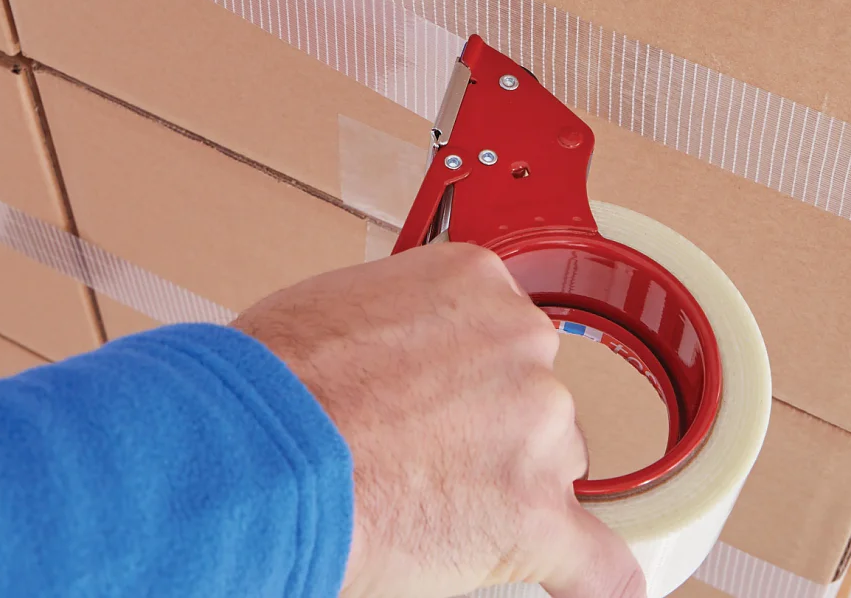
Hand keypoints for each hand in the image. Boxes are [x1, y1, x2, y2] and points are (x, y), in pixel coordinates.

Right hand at [233, 243, 643, 597]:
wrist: (255, 449)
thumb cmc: (271, 383)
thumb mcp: (343, 303)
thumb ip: (406, 327)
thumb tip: (410, 361)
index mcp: (476, 283)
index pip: (503, 337)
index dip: (466, 381)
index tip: (437, 405)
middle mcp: (521, 344)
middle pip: (534, 401)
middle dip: (488, 433)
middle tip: (414, 457)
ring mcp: (536, 430)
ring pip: (550, 471)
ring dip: (504, 491)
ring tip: (421, 504)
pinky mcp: (533, 515)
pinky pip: (595, 561)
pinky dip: (590, 578)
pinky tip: (589, 585)